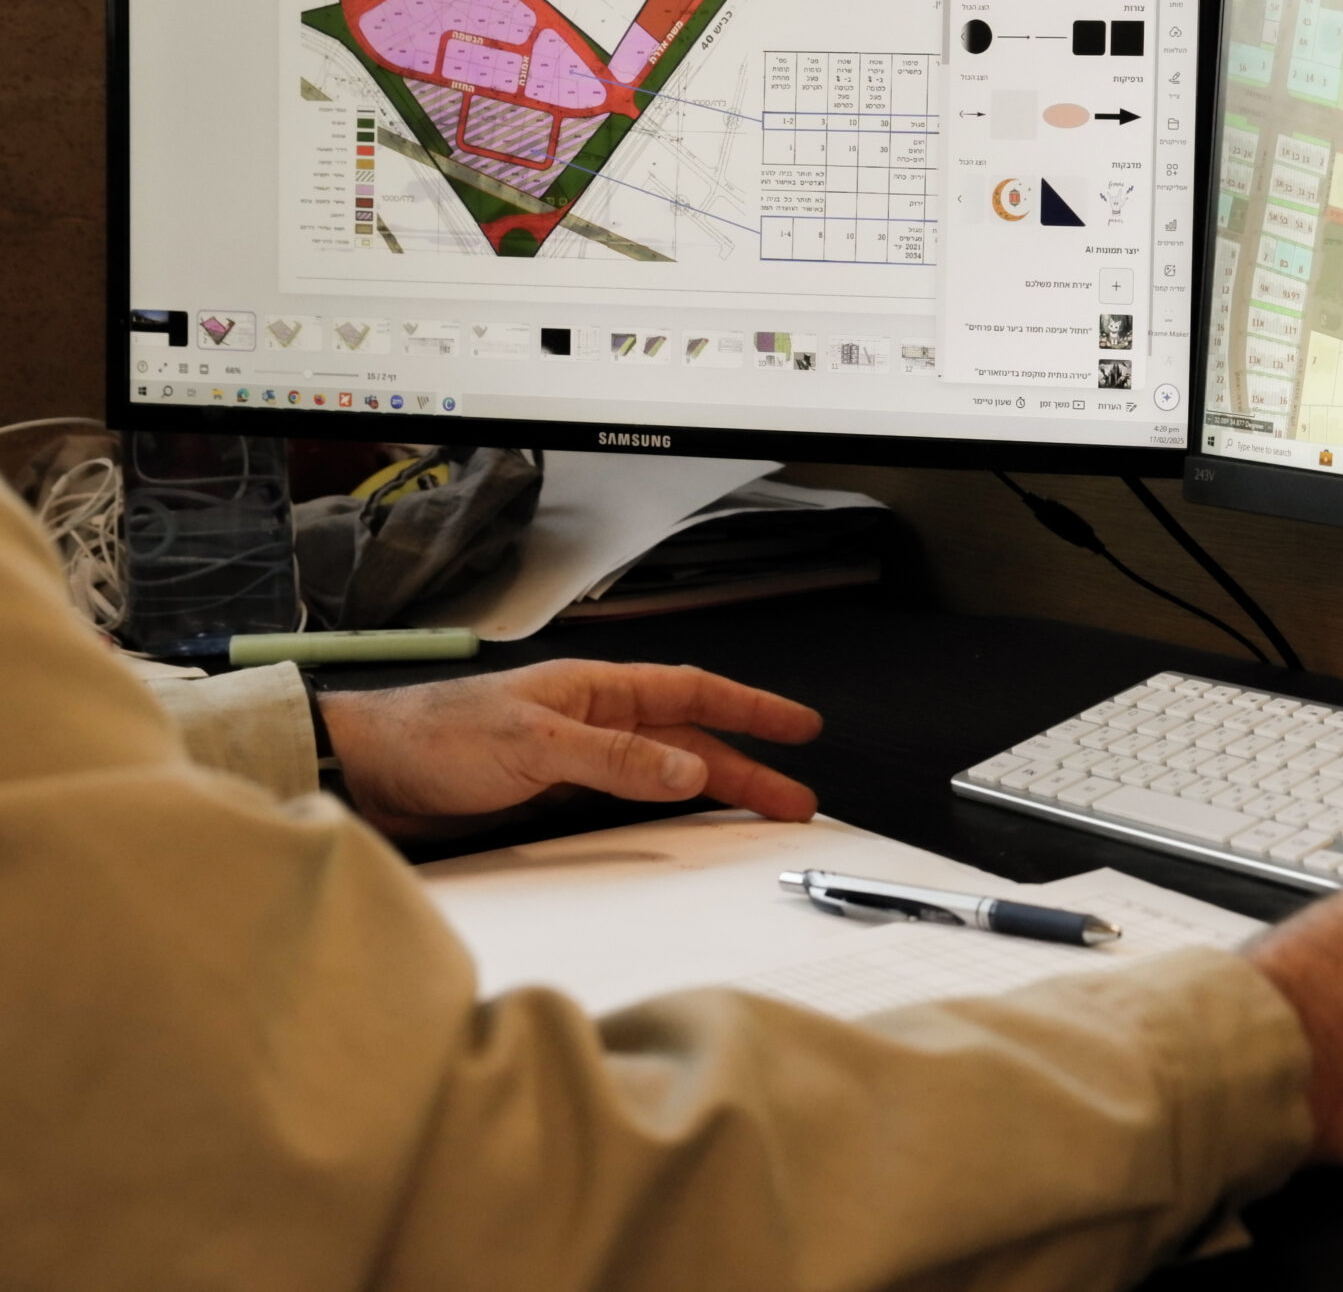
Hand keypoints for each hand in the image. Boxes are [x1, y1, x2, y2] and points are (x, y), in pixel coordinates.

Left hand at [318, 660, 823, 837]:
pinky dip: (664, 819)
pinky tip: (681, 831)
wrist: (362, 774)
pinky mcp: (549, 799)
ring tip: (756, 819)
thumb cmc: (433, 737)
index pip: (693, 694)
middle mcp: (592, 722)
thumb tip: (692, 772)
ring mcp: (574, 762)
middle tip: (795, 799)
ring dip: (711, 795)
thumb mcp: (533, 745)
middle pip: (689, 742)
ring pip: (662, 776)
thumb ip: (615, 761)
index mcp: (595, 691)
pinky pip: (625, 806)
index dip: (750, 709)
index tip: (800, 727)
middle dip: (747, 766)